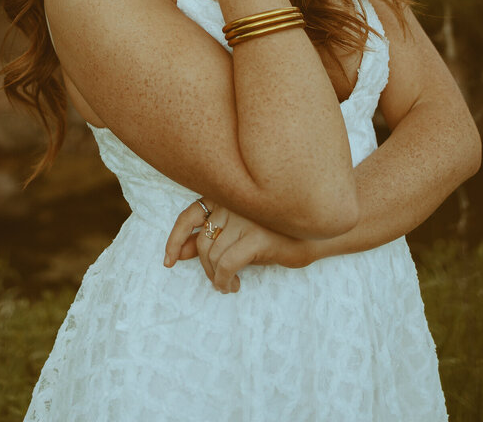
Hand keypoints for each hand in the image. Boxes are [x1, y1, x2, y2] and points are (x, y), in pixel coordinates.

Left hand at [163, 199, 318, 292]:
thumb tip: (177, 254)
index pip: (188, 215)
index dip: (174, 239)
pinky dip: (224, 280)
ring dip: (216, 278)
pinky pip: (226, 264)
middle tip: (219, 281)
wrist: (314, 235)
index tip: (168, 261)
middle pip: (202, 242)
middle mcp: (232, 203)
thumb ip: (210, 239)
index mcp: (225, 196)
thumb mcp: (239, 234)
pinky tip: (234, 285)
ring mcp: (244, 218)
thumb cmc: (275, 234)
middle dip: (205, 268)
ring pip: (212, 256)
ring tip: (228, 285)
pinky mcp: (257, 236)